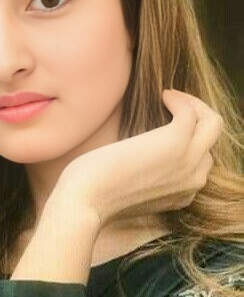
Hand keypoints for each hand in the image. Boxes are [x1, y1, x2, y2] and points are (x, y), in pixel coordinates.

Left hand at [50, 89, 222, 228]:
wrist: (85, 200)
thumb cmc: (97, 193)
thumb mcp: (133, 188)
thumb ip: (149, 176)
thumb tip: (145, 154)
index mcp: (184, 195)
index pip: (202, 161)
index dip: (189, 138)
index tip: (167, 124)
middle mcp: (193, 182)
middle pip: (211, 141)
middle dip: (196, 117)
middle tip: (172, 106)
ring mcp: (188, 163)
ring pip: (212, 124)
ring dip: (193, 104)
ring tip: (170, 98)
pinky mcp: (177, 142)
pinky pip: (191, 111)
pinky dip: (178, 98)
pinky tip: (162, 96)